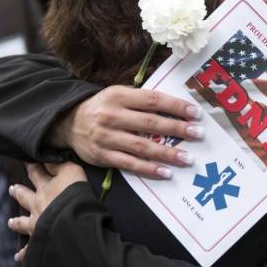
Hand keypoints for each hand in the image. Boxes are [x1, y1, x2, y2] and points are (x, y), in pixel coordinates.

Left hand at [8, 162, 87, 261]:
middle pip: (25, 197)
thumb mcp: (72, 171)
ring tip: (10, 222)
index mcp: (45, 187)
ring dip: (16, 222)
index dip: (32, 167)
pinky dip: (23, 253)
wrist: (71, 218)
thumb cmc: (74, 192)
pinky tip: (17, 257)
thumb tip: (48, 157)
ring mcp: (36, 222)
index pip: (37, 174)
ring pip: (22, 222)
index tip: (27, 161)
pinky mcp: (38, 238)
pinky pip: (28, 247)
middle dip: (18, 192)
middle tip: (11, 189)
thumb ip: (60, 164)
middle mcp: (37, 204)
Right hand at [48, 85, 203, 177]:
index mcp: (119, 96)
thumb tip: (177, 106)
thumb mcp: (119, 94)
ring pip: (142, 147)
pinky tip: (166, 172)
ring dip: (167, 153)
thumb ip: (142, 100)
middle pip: (150, 123)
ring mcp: (107, 137)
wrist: (68, 123)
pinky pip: (129, 164)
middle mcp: (112, 116)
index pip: (153, 100)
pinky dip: (149, 169)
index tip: (195, 113)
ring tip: (188, 158)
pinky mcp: (102, 156)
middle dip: (177, 129)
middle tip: (198, 134)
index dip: (175, 106)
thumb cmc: (103, 107)